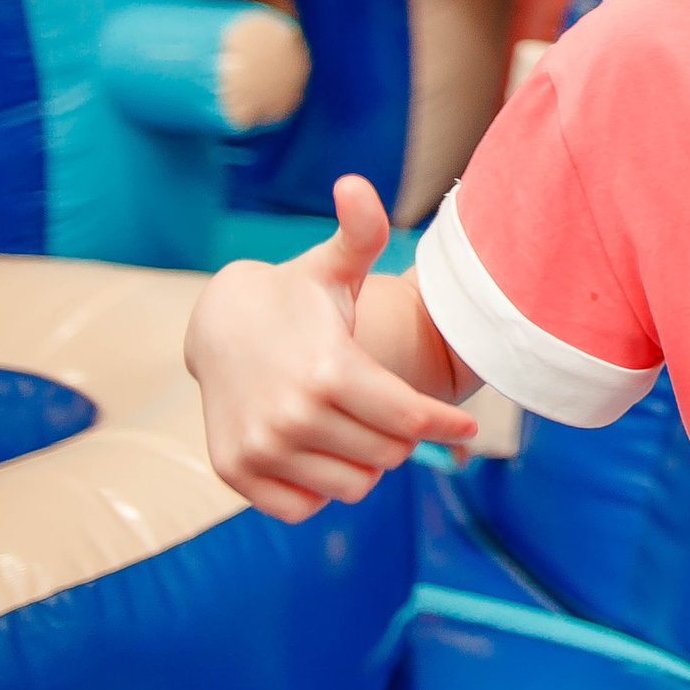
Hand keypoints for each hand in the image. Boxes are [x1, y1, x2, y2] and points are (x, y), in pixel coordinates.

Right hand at [185, 175, 475, 522]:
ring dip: (364, 462)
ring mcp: (261, 448)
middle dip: (398, 435)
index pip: (408, 419)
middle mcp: (292, 416)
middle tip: (383, 407)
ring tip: (350, 423)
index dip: (445, 425)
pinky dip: (321, 485)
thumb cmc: (298, 296)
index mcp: (329, 370)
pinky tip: (316, 447)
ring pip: (352, 486)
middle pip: (387, 455)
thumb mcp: (334, 265)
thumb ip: (360, 231)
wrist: (220, 325)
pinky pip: (306, 505)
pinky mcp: (237, 473)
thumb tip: (356, 185)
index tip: (468, 428)